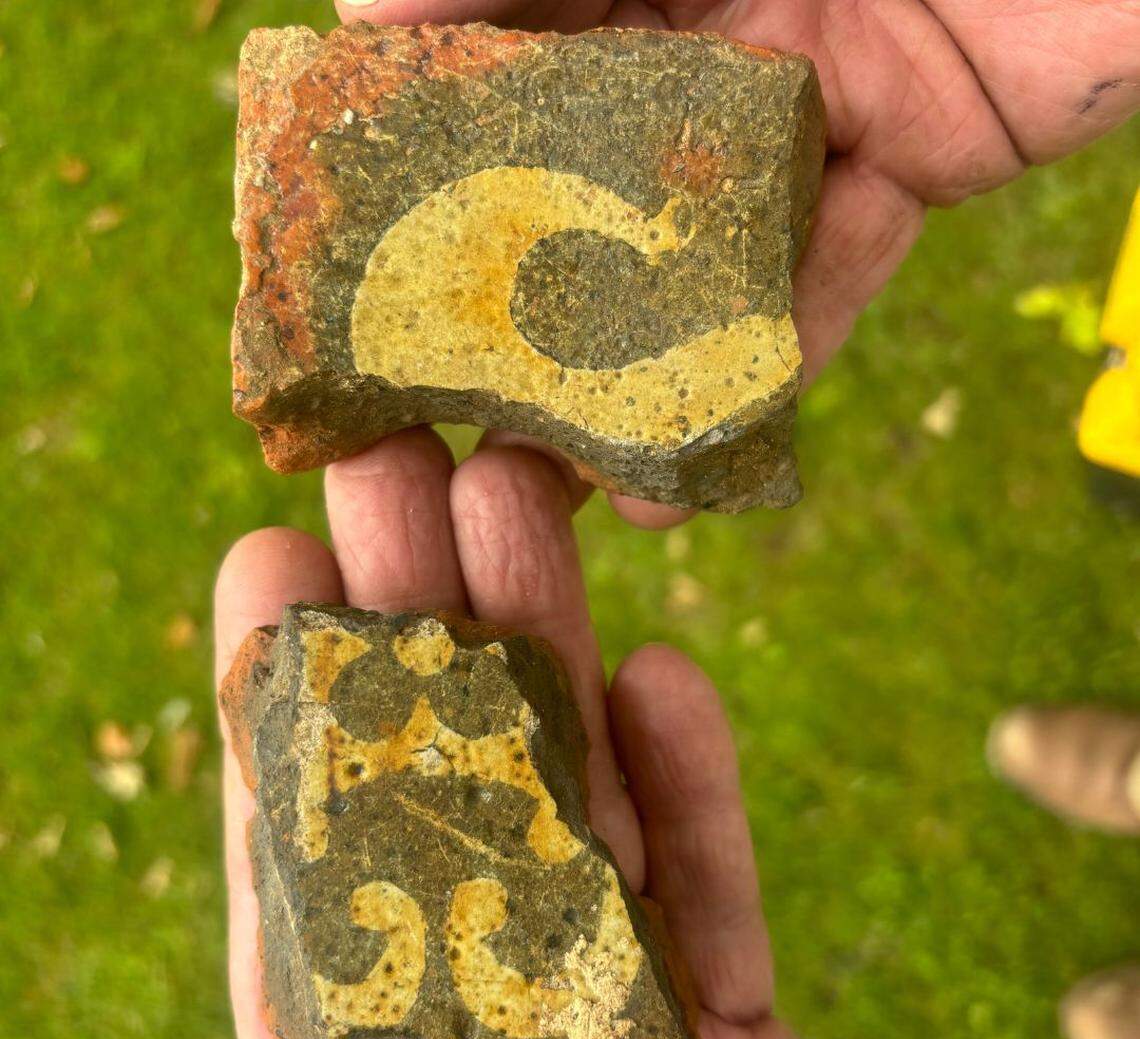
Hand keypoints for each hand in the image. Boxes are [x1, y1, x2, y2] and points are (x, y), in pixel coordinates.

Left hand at [215, 429, 862, 1038]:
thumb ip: (305, 973)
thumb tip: (270, 764)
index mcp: (355, 1032)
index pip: (304, 829)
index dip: (290, 685)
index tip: (276, 551)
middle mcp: (475, 990)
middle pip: (444, 769)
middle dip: (420, 602)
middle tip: (402, 457)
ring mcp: (607, 995)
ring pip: (575, 788)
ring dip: (552, 639)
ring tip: (524, 494)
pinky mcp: (731, 1022)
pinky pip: (710, 888)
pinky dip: (693, 787)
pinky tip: (666, 678)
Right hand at [333, 0, 1137, 528]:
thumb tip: (359, 11)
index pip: (508, 81)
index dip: (436, 182)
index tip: (376, 284)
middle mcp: (712, 39)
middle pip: (601, 198)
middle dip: (540, 315)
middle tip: (474, 424)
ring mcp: (812, 106)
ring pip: (712, 262)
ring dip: (655, 378)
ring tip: (592, 486)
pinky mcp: (916, 157)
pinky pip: (839, 270)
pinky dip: (780, 354)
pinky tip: (720, 445)